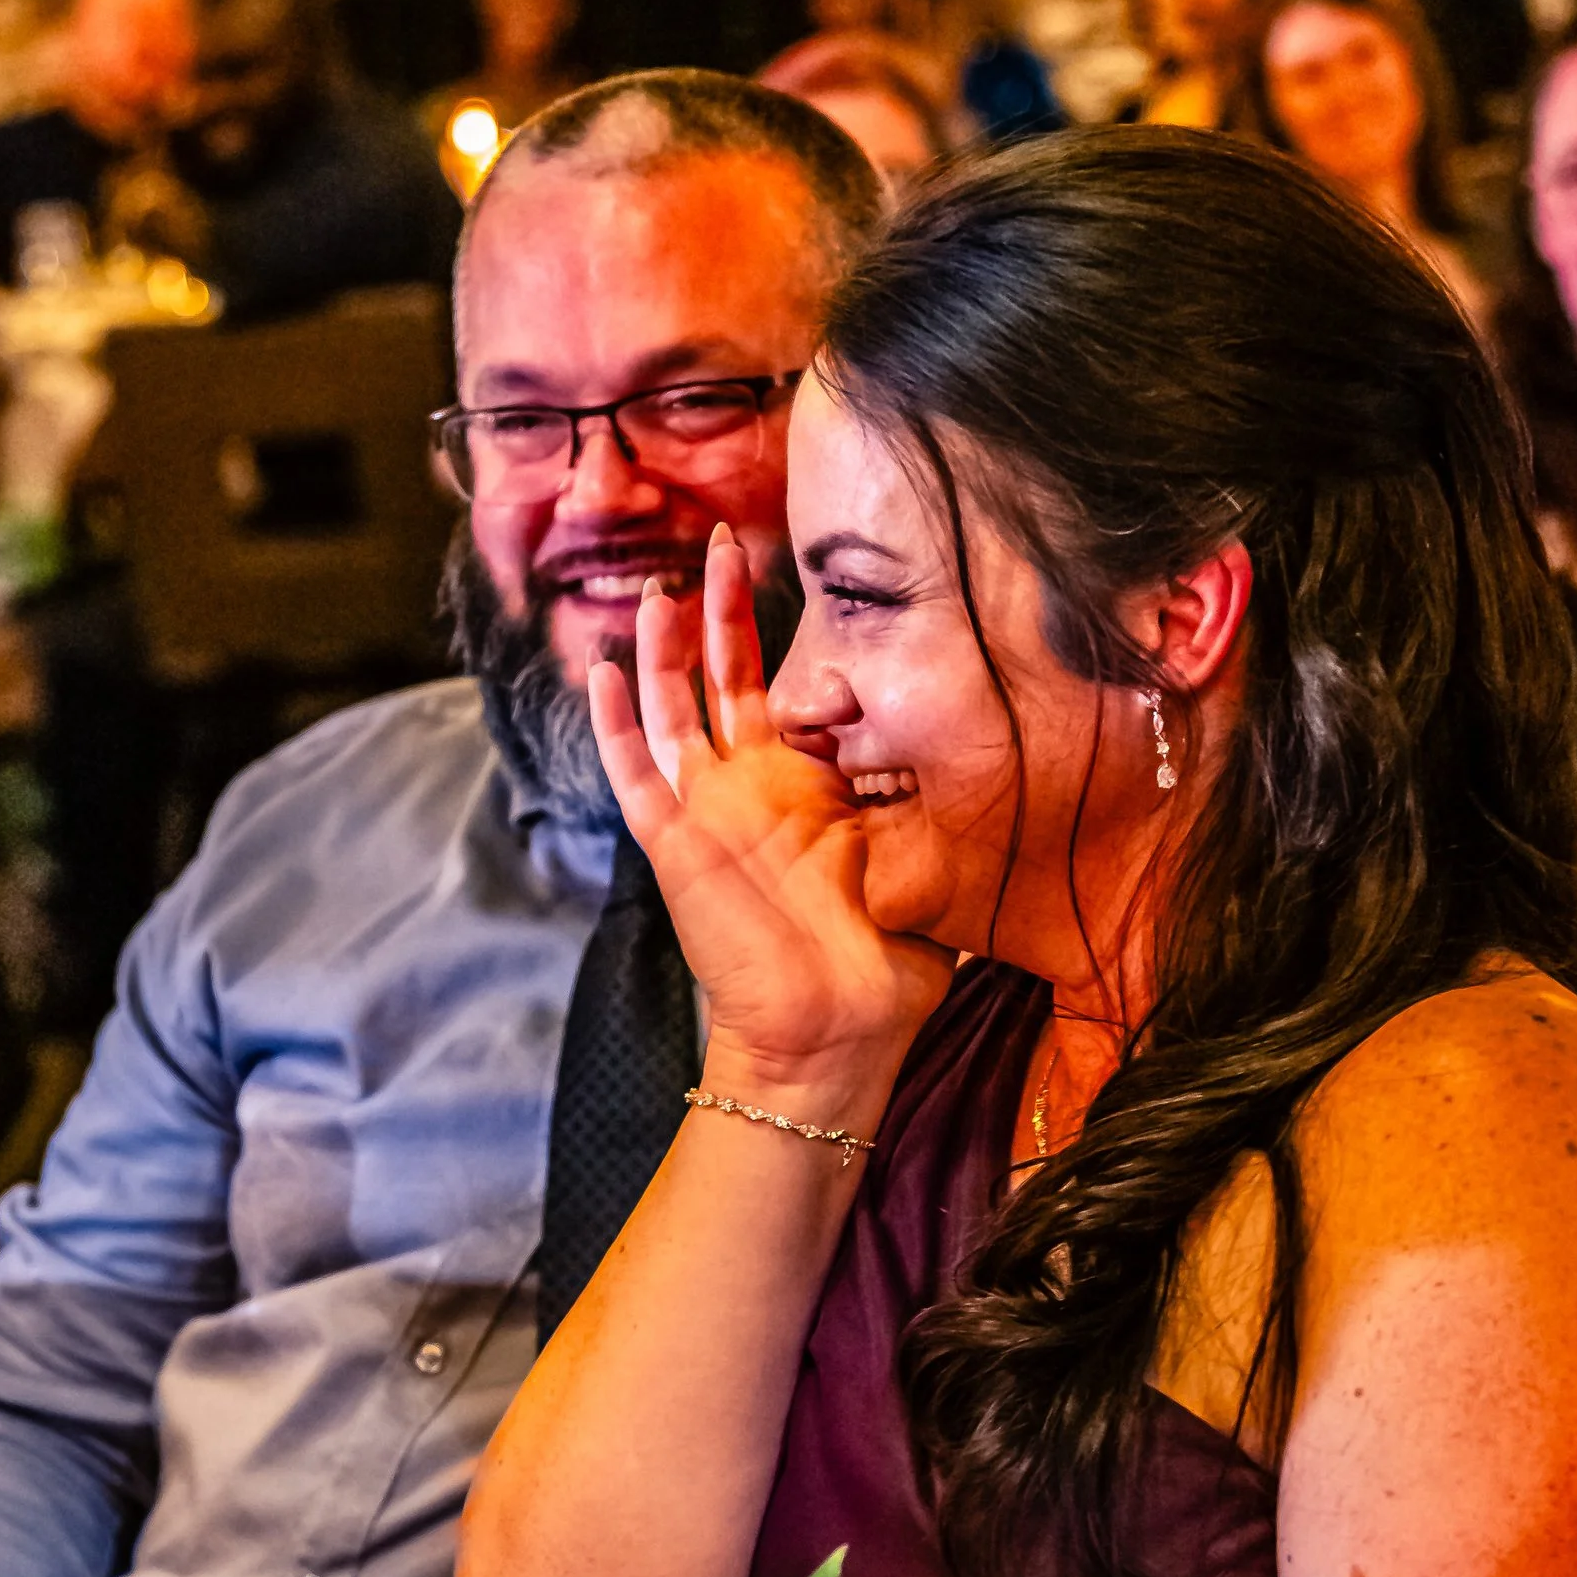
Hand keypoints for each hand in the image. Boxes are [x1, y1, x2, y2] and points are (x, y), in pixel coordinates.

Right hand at [587, 526, 950, 1096]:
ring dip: (664, 646)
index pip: (792, 694)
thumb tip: (972, 745)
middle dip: (719, 608)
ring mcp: (708, 816)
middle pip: (722, 678)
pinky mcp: (676, 846)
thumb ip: (926, 805)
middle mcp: (751, 794)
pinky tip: (604, 670)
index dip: (790, 637)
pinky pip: (634, 775)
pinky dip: (614, 725)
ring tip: (663, 580)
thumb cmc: (886, 971)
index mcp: (807, 794)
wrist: (836, 1040)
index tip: (810, 566)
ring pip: (673, 709)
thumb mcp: (923, 865)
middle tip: (720, 536)